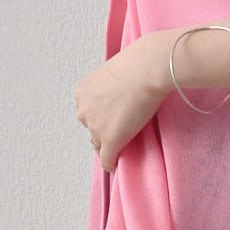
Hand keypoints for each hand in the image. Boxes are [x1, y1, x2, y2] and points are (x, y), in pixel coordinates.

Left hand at [75, 35, 167, 173]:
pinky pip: (107, 160)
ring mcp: (96, 127)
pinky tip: (117, 165)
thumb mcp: (113, 73)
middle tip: (121, 130)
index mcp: (82, 93)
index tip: (112, 120)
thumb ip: (109, 89)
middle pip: (92, 130)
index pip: (88, 114)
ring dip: (110, 145)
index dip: (101, 118)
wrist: (147, 70)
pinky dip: (111, 164)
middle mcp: (84, 111)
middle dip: (104, 132)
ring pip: (100, 145)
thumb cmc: (137, 64)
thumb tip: (118, 98)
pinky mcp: (110, 140)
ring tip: (124, 143)